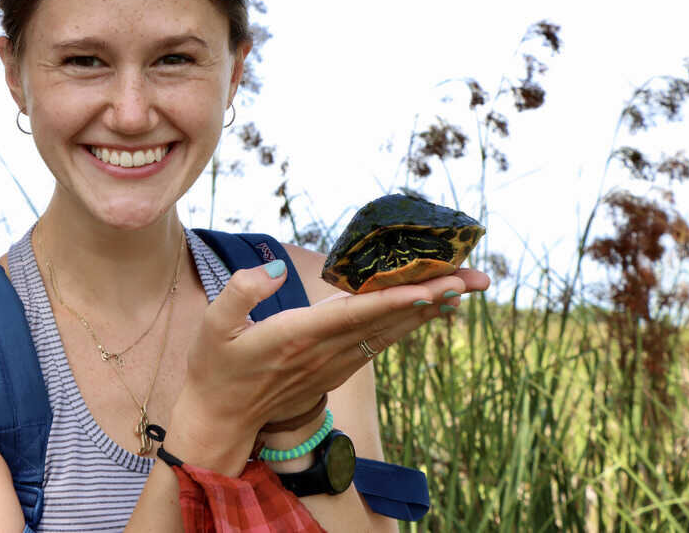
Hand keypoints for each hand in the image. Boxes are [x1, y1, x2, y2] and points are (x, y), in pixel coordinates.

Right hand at [174, 261, 488, 450]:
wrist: (222, 418)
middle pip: (387, 321)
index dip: (394, 301)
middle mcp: (324, 352)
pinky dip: (409, 322)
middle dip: (433, 297)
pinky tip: (431, 309)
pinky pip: (380, 341)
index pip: (354, 315)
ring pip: (390, 332)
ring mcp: (333, 363)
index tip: (432, 288)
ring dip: (430, 309)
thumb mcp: (212, 325)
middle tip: (476, 278)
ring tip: (467, 288)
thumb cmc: (215, 368)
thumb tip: (276, 270)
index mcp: (296, 337)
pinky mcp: (336, 369)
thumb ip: (241, 292)